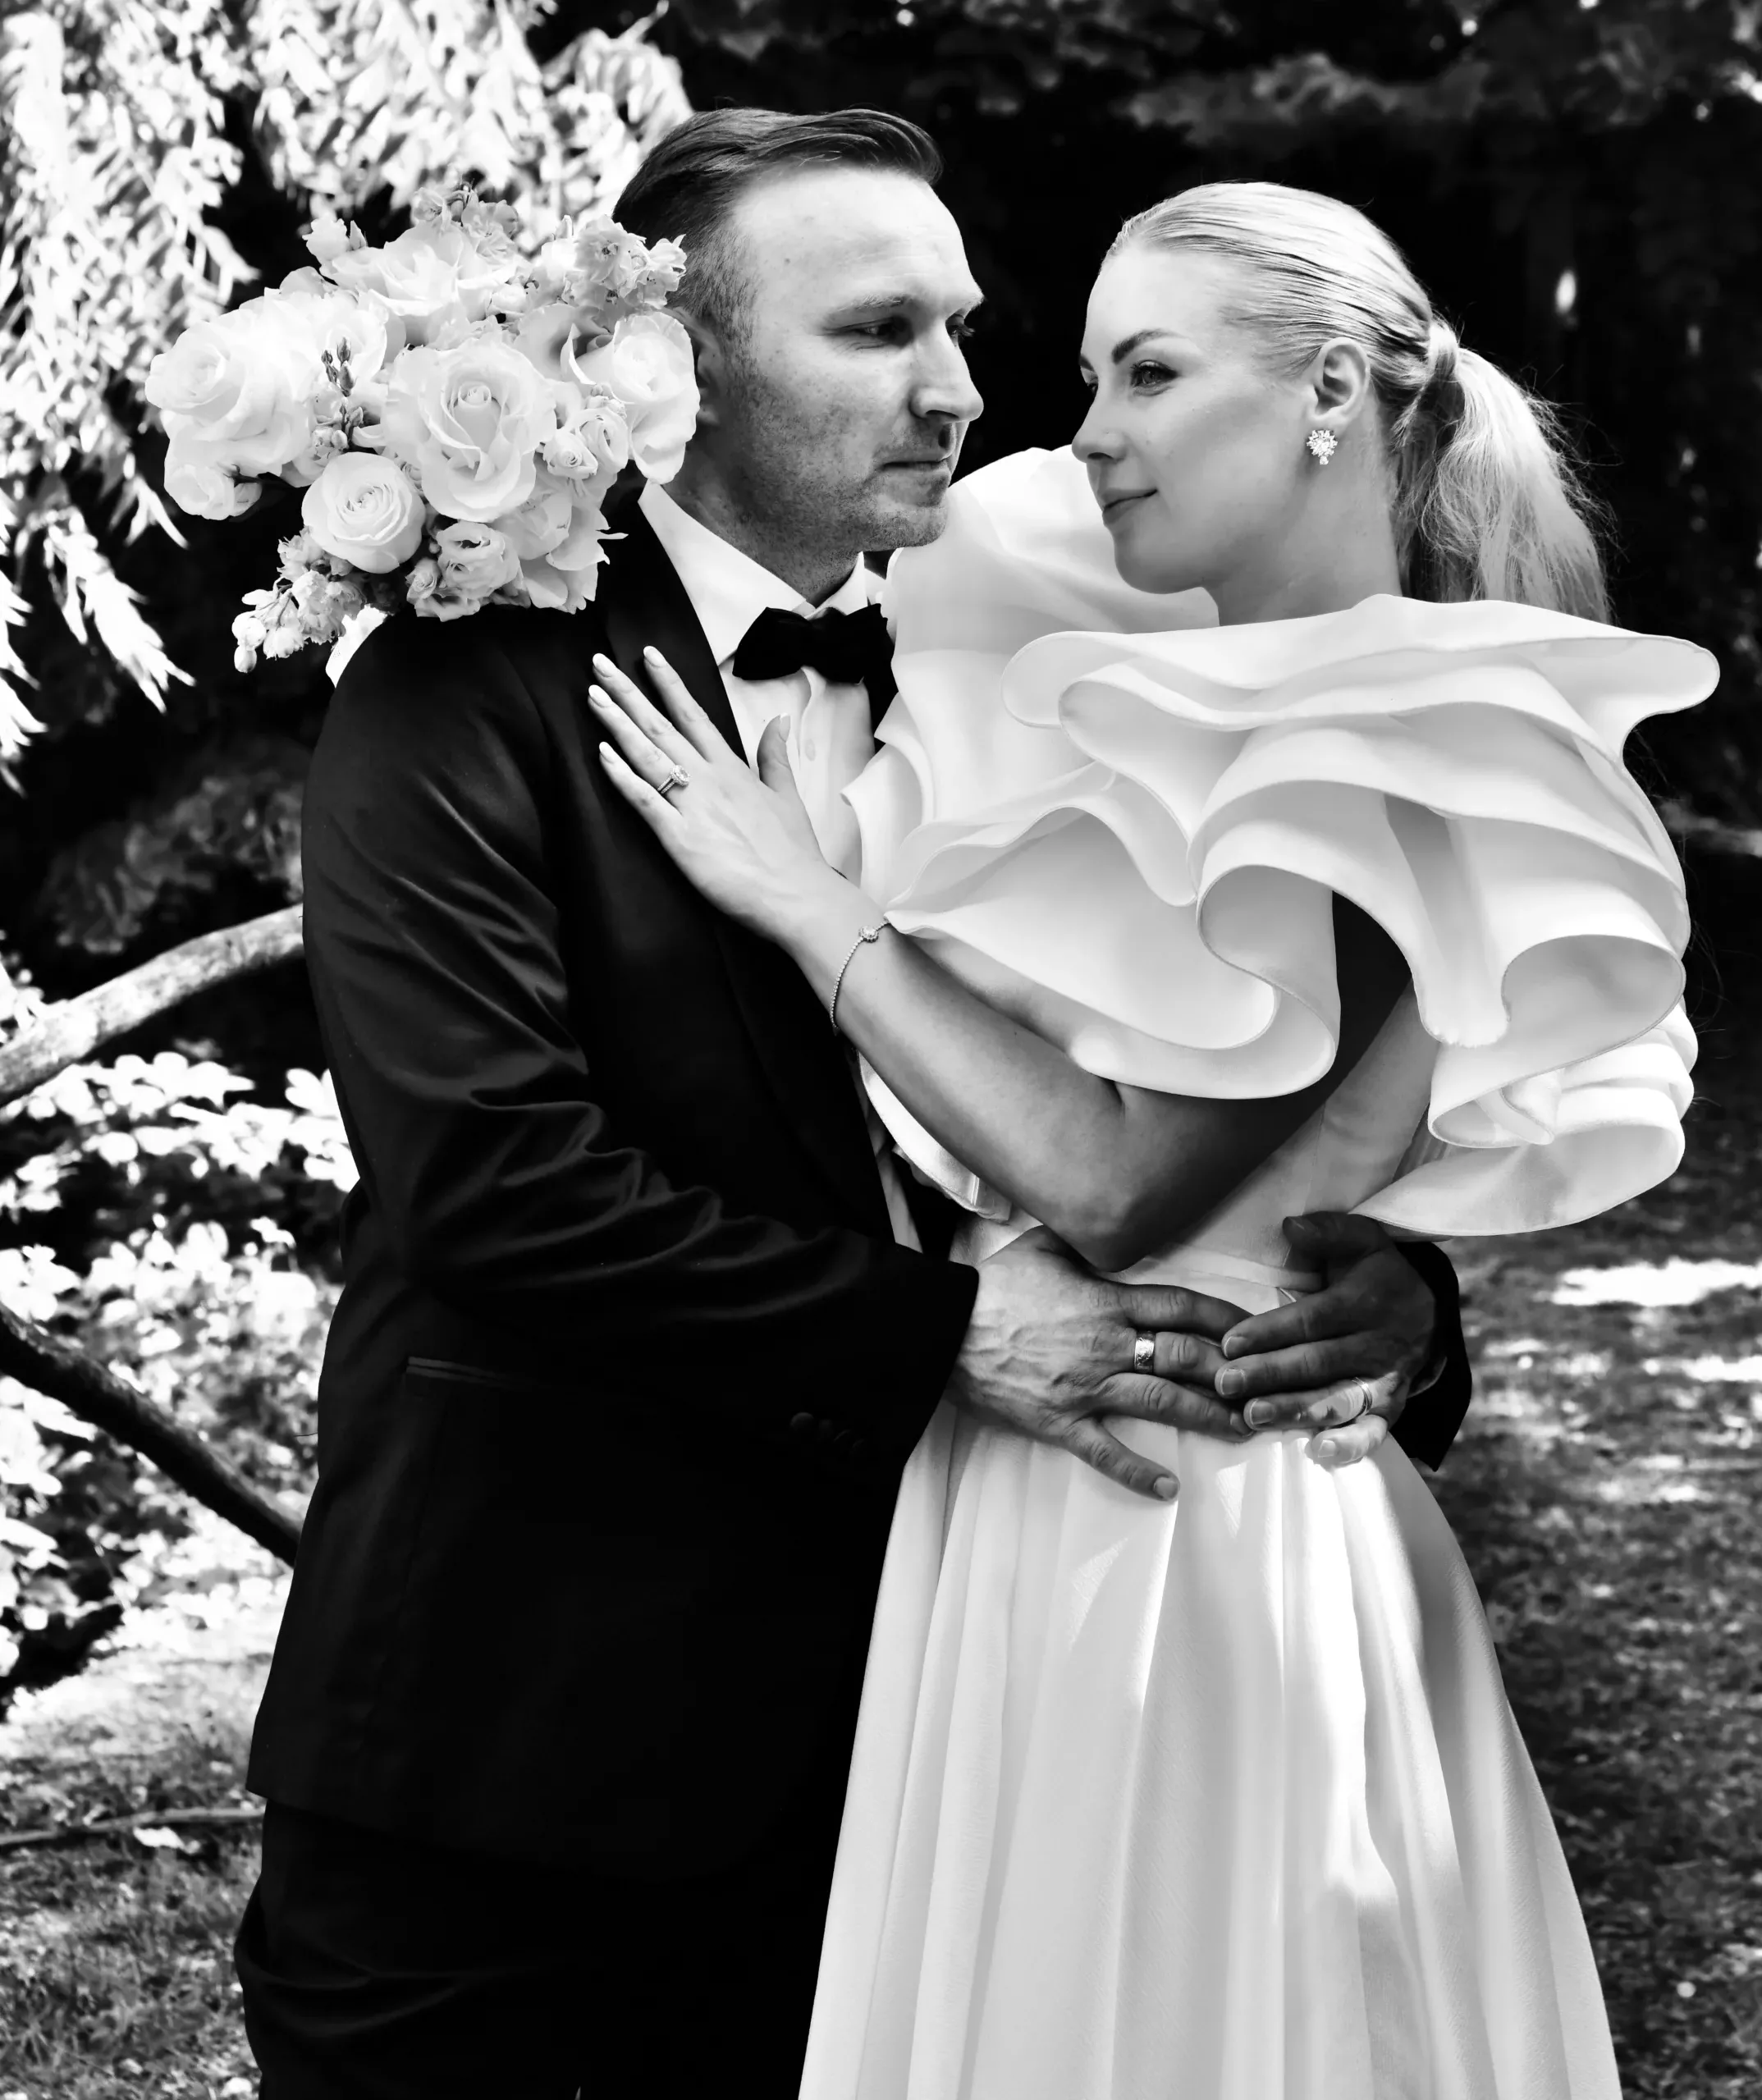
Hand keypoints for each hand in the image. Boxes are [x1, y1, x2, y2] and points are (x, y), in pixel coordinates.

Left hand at [589, 646, 846, 943]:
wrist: (796, 895)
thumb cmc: (793, 853)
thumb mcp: (786, 795)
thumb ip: (774, 756)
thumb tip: (779, 720)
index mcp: (732, 769)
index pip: (694, 715)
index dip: (668, 683)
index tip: (647, 656)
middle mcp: (709, 780)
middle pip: (662, 726)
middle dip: (628, 693)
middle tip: (599, 665)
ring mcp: (693, 807)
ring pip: (648, 756)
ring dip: (618, 724)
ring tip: (593, 696)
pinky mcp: (680, 839)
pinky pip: (645, 801)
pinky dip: (623, 777)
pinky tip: (603, 754)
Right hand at [951, 1228, 1250, 1500]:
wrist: (942, 1330)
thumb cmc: (993, 1288)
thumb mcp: (1042, 1246)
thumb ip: (1085, 1242)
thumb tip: (1112, 1226)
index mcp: (1106, 1302)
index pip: (1182, 1307)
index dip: (1227, 1319)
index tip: (1259, 1330)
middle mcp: (1107, 1345)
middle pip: (1185, 1357)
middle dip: (1233, 1373)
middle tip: (1269, 1387)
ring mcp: (1085, 1387)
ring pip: (1159, 1402)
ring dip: (1206, 1417)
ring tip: (1244, 1430)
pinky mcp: (1059, 1421)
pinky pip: (1104, 1450)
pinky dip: (1136, 1471)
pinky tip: (1169, 1490)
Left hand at [1212, 1213, 1439, 1469]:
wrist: (1427, 1312)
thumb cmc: (1376, 1274)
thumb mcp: (1362, 1241)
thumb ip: (1329, 1231)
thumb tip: (1291, 1226)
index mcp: (1366, 1302)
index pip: (1312, 1320)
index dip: (1270, 1332)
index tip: (1228, 1343)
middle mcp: (1378, 1345)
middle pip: (1318, 1363)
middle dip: (1269, 1375)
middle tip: (1225, 1384)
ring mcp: (1386, 1381)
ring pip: (1339, 1400)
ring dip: (1296, 1411)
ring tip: (1253, 1417)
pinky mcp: (1392, 1409)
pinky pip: (1374, 1433)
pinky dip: (1350, 1446)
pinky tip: (1317, 1453)